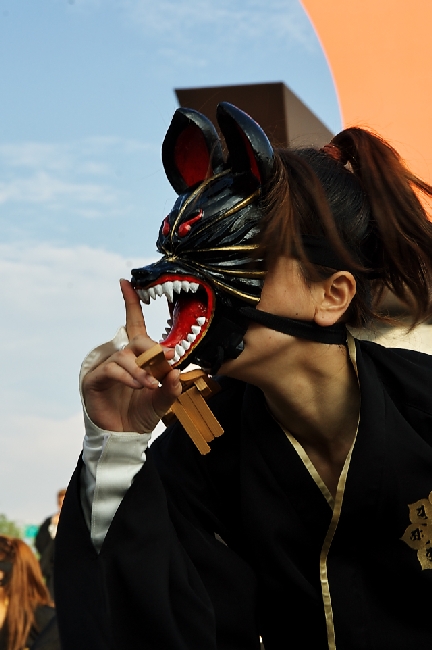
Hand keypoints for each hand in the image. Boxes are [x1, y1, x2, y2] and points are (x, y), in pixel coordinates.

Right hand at [82, 279, 181, 432]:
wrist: (126, 436)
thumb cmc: (143, 413)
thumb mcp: (164, 400)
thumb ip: (171, 387)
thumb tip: (176, 371)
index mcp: (138, 356)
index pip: (135, 325)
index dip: (131, 303)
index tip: (126, 282)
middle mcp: (121, 357)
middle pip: (136, 339)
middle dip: (151, 349)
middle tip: (166, 358)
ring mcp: (107, 367)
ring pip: (125, 357)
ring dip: (141, 370)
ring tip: (151, 385)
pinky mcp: (95, 379)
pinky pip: (112, 370)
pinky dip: (127, 376)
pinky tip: (138, 386)